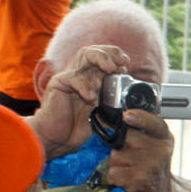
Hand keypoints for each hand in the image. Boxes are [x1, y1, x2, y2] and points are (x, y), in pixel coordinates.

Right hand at [27, 44, 133, 158]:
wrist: (58, 139)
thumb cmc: (78, 128)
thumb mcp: (103, 114)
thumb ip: (113, 103)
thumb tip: (131, 98)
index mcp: (93, 79)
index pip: (105, 59)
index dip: (116, 58)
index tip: (126, 65)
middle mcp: (83, 74)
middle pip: (96, 52)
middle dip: (111, 53)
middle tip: (121, 62)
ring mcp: (70, 77)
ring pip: (85, 55)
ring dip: (100, 58)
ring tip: (110, 69)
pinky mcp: (58, 83)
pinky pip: (73, 77)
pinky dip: (85, 86)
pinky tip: (91, 97)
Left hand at [107, 109, 176, 191]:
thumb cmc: (152, 176)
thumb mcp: (156, 151)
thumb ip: (142, 135)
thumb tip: (114, 121)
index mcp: (165, 140)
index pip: (153, 122)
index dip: (139, 117)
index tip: (126, 115)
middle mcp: (160, 151)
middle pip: (124, 138)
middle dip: (120, 149)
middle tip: (131, 162)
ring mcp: (150, 166)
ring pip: (115, 156)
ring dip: (116, 166)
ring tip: (130, 174)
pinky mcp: (138, 180)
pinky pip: (112, 173)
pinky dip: (114, 180)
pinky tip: (127, 183)